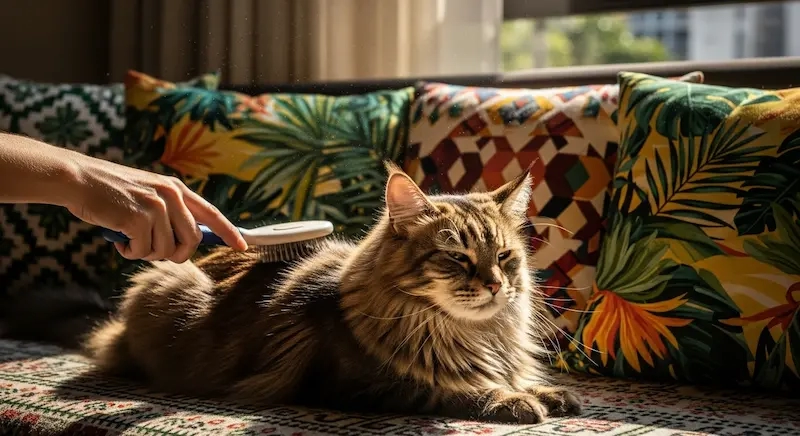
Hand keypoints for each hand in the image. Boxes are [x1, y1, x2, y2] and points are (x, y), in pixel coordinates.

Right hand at [61, 154, 247, 261]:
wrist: (79, 180)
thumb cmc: (111, 193)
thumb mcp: (148, 195)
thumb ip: (170, 213)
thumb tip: (189, 242)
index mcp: (176, 189)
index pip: (212, 214)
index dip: (229, 232)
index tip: (243, 247)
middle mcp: (171, 195)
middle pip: (192, 241)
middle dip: (176, 255)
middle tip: (154, 253)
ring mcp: (156, 206)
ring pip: (166, 250)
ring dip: (147, 253)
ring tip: (130, 239)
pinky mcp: (138, 218)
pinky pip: (143, 252)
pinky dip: (130, 253)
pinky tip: (119, 240)